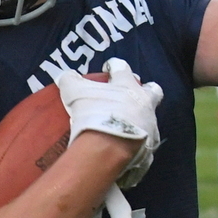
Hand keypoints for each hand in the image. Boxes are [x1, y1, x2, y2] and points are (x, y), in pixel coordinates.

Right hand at [57, 58, 162, 188]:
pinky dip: (135, 146)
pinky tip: (124, 150)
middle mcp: (145, 104)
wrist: (108, 149)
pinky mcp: (149, 150)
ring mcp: (150, 127)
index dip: (115, 67)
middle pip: (152, 91)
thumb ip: (70, 81)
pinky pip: (144, 146)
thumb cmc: (94, 114)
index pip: (123, 69)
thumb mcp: (75, 92)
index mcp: (128, 86)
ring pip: (150, 120)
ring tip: (124, 128)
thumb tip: (65, 76)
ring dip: (139, 121)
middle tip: (130, 96)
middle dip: (144, 90)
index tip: (109, 68)